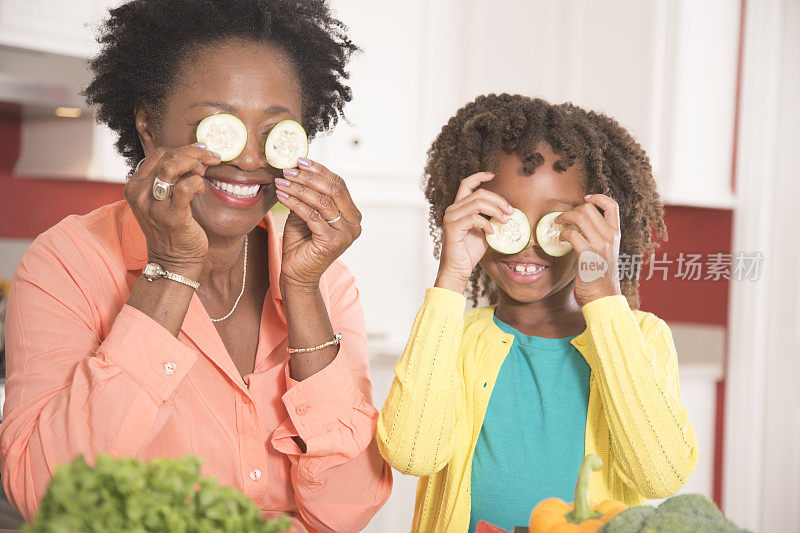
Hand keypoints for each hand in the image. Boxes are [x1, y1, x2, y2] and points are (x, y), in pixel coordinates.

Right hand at [124, 143, 220, 272]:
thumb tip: (198, 151)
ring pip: (172, 167)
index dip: (184, 150)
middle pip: (166, 156)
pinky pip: (185, 187)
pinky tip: (201, 190)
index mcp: (135, 186)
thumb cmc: (173, 227)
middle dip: (193, 154)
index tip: (203, 153)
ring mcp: (153, 206)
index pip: (159, 154)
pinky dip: (197, 183)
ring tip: (202, 174)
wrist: (173, 261)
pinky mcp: (171, 217)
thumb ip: (173, 176)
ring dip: (194, 164)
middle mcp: (139, 194)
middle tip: (210, 160)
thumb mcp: (163, 198)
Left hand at [275, 158, 361, 288]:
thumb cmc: (301, 243)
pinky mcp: (332, 242)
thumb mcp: (307, 212)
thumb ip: (310, 195)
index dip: (320, 170)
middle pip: (333, 190)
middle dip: (309, 177)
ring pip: (322, 201)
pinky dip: (295, 202)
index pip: (339, 184)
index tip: (300, 161)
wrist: (297, 273)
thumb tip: (298, 168)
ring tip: (281, 181)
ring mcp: (345, 234)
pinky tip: (281, 196)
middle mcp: (354, 223)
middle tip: (289, 170)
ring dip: (298, 188)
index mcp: (352, 214)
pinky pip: (312, 215)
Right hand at [434, 172, 513, 293]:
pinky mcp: (452, 228)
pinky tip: (492, 232)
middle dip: (498, 200)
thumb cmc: (469, 252)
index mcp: (458, 208)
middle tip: (511, 211)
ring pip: (477, 203)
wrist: (457, 270)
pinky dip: (486, 223)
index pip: (466, 184)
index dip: (479, 176)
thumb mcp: (485, 232)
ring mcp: (450, 218)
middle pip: (478, 193)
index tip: (493, 175)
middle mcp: (452, 210)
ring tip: (505, 221)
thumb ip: (492, 219)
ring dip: (495, 210)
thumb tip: (508, 212)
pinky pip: (473, 218)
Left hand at [555, 194, 621, 305]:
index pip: (612, 205)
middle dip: (573, 209)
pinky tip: (561, 239)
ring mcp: (600, 245)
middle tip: (564, 218)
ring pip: (580, 217)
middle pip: (589, 208)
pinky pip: (572, 234)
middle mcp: (610, 236)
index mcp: (616, 234)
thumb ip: (598, 236)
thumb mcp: (606, 251)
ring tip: (559, 224)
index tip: (586, 198)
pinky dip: (563, 234)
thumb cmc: (600, 274)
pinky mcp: (588, 254)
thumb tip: (580, 222)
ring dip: (565, 217)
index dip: (598, 197)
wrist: (604, 295)